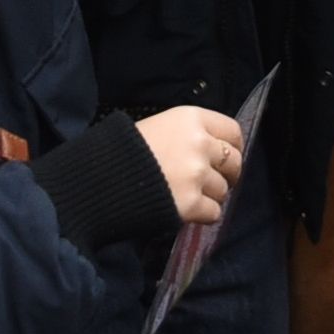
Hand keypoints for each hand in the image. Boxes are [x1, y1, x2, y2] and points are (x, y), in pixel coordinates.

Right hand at [135, 106, 248, 226]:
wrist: (100, 177)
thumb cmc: (125, 149)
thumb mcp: (160, 125)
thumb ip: (189, 134)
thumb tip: (214, 151)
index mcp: (192, 119)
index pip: (233, 132)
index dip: (232, 147)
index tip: (224, 158)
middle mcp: (200, 144)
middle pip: (233, 162)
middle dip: (226, 175)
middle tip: (210, 182)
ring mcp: (197, 174)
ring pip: (223, 190)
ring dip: (210, 196)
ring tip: (188, 195)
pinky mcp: (191, 203)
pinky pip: (214, 213)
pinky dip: (202, 215)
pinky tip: (185, 209)